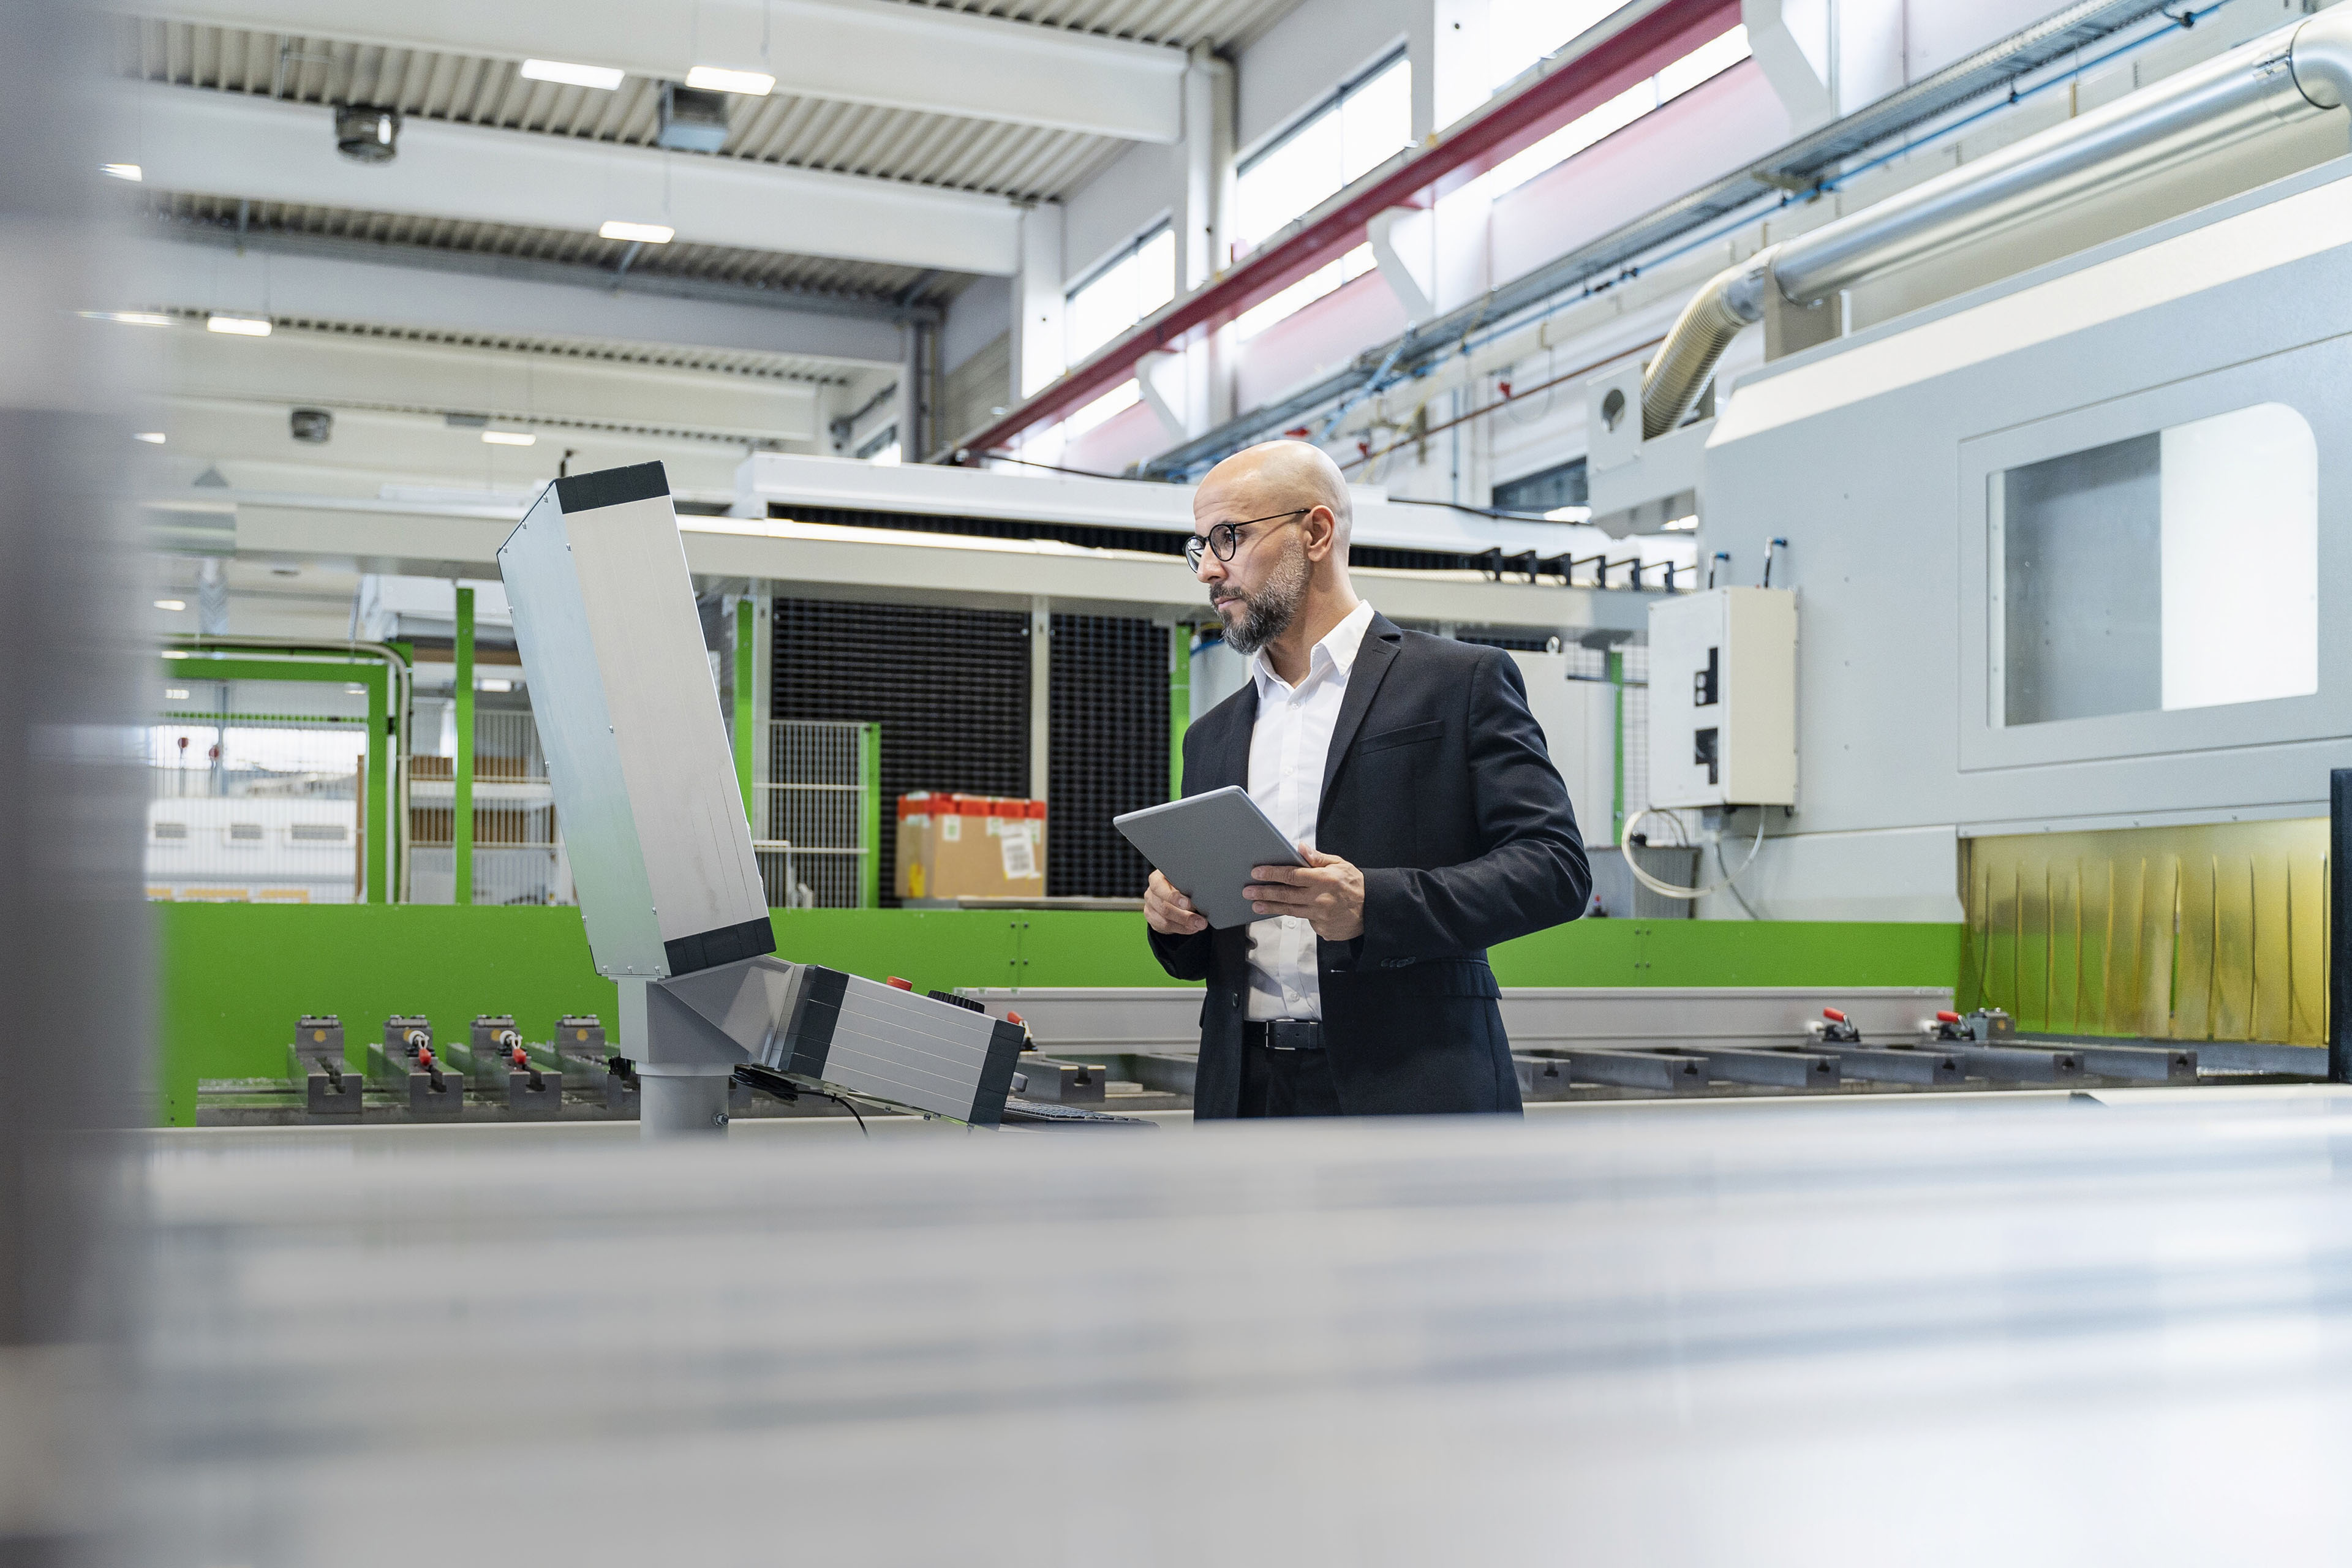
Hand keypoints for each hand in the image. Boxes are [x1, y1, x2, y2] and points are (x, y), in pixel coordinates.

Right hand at [1145, 869, 1207, 935]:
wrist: (1174, 893)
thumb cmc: (1182, 883)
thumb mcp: (1185, 879)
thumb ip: (1189, 884)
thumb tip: (1201, 896)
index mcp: (1157, 878)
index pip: (1158, 886)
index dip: (1173, 896)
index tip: (1188, 904)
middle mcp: (1151, 892)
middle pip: (1164, 907)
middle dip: (1185, 916)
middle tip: (1201, 921)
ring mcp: (1150, 907)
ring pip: (1165, 920)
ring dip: (1185, 924)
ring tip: (1200, 925)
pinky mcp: (1153, 919)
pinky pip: (1165, 928)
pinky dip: (1181, 929)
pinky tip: (1192, 928)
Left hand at [1244, 846, 1365, 941]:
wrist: (1373, 910)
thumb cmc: (1355, 884)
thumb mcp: (1340, 865)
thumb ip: (1318, 858)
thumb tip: (1300, 848)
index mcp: (1324, 879)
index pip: (1292, 875)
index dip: (1272, 873)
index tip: (1256, 872)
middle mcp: (1320, 898)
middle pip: (1286, 895)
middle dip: (1264, 892)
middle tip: (1247, 891)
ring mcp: (1321, 916)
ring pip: (1290, 910)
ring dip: (1271, 907)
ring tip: (1255, 904)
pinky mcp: (1323, 929)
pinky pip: (1306, 921)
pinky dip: (1298, 914)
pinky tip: (1290, 911)